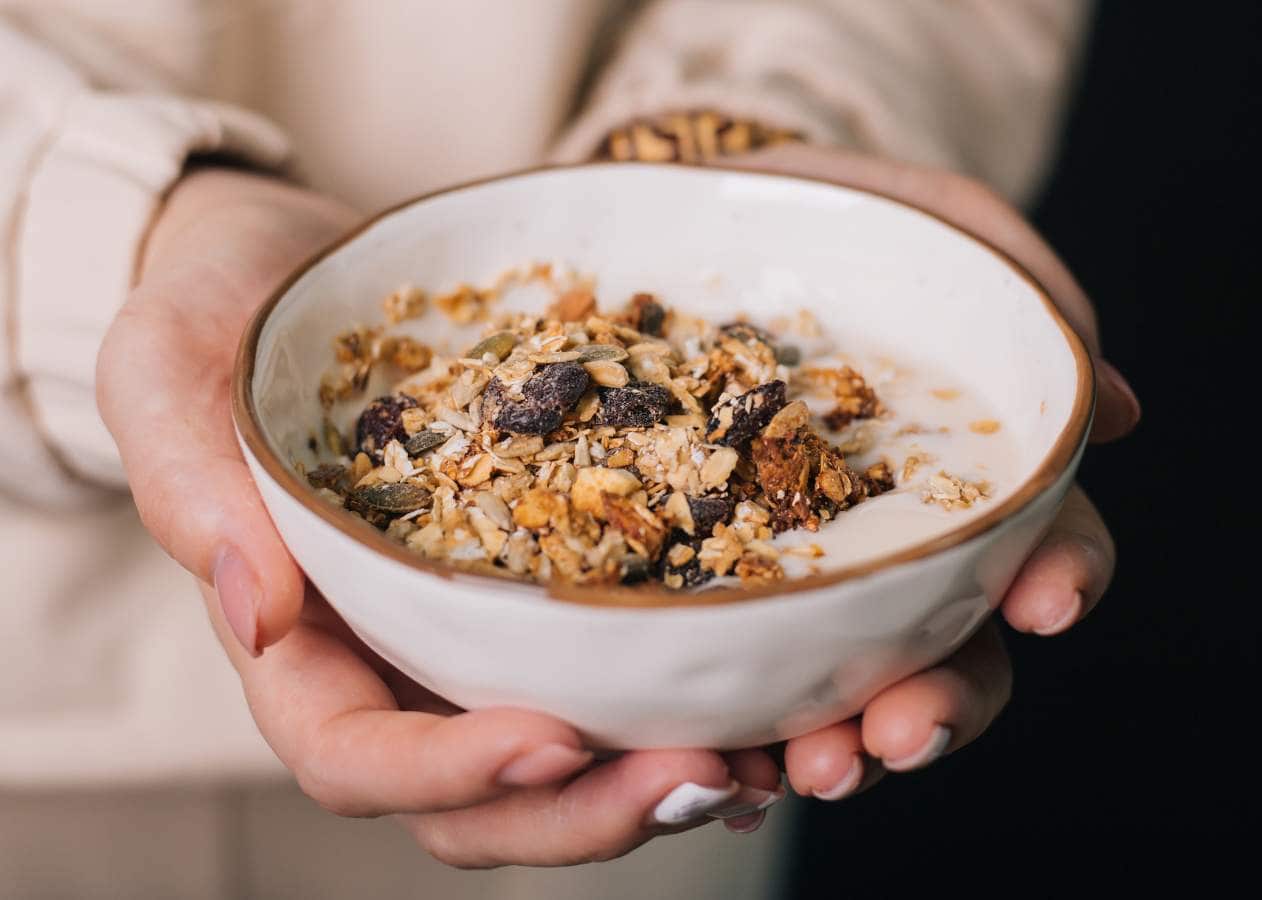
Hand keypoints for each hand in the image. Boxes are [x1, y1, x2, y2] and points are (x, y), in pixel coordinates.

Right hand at [98, 168, 783, 867]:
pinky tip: (766, 686)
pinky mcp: (544, 580)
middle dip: (587, 808)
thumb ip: (191, 488)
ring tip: (761, 754)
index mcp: (298, 647)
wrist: (301, 273)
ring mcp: (474, 632)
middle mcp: (394, 663)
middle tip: (704, 769)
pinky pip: (612, 660)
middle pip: (480, 795)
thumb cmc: (218, 319)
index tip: (551, 737)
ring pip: (562, 756)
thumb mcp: (168, 372)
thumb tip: (258, 616)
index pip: (355, 758)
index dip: (448, 771)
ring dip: (655, 773)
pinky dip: (683, 692)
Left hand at [728, 145, 1139, 800]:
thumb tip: (1123, 410)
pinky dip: (741, 729)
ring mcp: (796, 573)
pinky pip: (733, 676)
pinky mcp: (703, 583)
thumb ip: (1021, 289)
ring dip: (845, 745)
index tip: (1045, 600)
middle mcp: (891, 544)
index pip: (1040, 545)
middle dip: (941, 705)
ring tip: (813, 768)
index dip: (1059, 576)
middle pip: (951, 652)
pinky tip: (724, 754)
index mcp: (961, 476)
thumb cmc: (819, 221)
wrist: (675, 222)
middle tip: (903, 732)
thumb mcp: (928, 223)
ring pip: (846, 689)